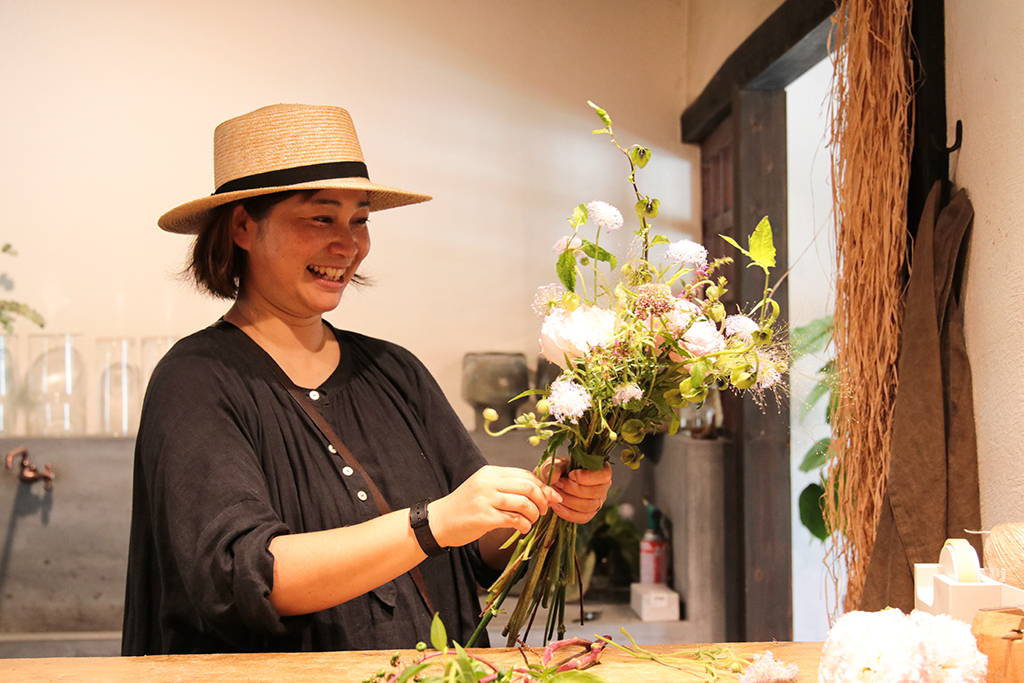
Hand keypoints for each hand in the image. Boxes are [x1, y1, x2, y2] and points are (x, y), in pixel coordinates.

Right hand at [428, 466, 561, 548]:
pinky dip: (524, 524)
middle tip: (544, 510)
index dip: (542, 486)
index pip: (525, 474)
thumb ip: (507, 488)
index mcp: (490, 473)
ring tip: (532, 520)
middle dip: (542, 499)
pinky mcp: (484, 517)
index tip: (551, 497)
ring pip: (523, 502)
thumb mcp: (485, 489)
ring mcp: (485, 499)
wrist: (439, 521)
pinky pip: (513, 519)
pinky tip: (523, 528)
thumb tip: (540, 492)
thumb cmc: (465, 507)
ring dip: (534, 514)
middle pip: (527, 486)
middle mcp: (488, 482)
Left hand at [537, 458, 612, 523]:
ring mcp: (598, 501)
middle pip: (596, 492)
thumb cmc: (558, 469)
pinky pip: (583, 517)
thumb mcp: (555, 464)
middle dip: (574, 489)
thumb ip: (555, 468)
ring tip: (556, 494)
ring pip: (589, 506)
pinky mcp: (590, 513)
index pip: (604, 475)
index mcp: (601, 469)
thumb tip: (555, 477)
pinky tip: (556, 506)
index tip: (571, 475)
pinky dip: (568, 513)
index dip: (588, 477)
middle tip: (558, 484)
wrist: (553, 483)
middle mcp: (603, 486)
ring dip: (569, 501)